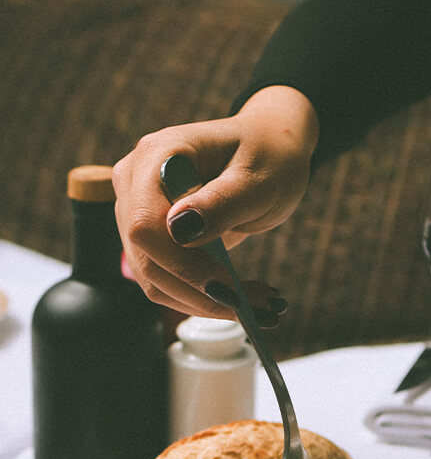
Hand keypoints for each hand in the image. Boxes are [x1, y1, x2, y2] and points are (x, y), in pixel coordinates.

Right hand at [112, 85, 318, 318]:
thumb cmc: (268, 156)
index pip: (145, 224)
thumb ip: (221, 202)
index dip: (182, 265)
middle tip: (259, 306)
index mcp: (156, 156)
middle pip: (147, 259)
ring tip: (261, 303)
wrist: (267, 152)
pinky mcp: (152, 239)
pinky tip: (243, 297)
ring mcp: (137, 212)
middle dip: (200, 293)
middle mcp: (134, 183)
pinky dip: (203, 299)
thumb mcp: (257, 178)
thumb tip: (178, 230)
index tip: (228, 290)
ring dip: (205, 303)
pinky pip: (167, 282)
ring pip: (155, 280)